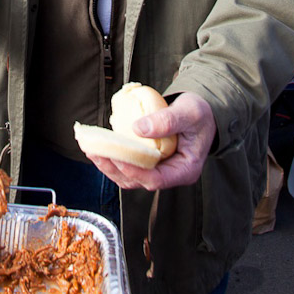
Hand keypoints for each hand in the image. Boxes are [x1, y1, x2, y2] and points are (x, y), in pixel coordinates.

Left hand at [86, 92, 216, 190]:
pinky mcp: (150, 161)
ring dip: (109, 164)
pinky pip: (129, 163)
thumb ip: (167, 121)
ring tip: (91, 148)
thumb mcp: (189, 112)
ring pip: (130, 175)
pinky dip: (114, 156)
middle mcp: (171, 174)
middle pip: (138, 181)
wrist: (202, 112)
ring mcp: (159, 169)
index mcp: (185, 170)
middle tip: (94, 151)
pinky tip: (101, 144)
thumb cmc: (200, 113)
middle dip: (114, 168)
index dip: (134, 171)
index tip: (116, 157)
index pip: (156, 180)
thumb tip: (138, 128)